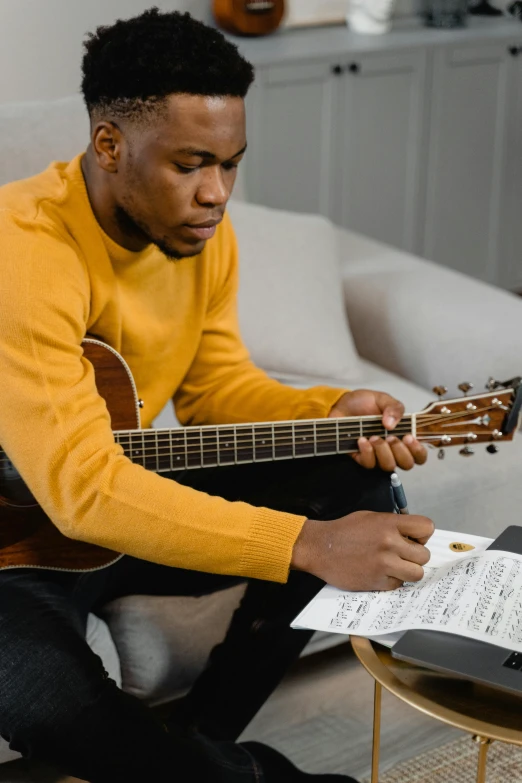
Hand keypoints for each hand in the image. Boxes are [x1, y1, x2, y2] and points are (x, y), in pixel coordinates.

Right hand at [291, 511, 433, 590]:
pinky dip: (392, 581)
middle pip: (424, 555)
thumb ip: (393, 524)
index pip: (427, 527)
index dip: (422, 535)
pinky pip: (399, 585)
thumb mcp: (370, 517)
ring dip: (408, 571)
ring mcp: (384, 564)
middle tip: (402, 555)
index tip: (414, 539)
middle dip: (415, 556)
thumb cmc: (343, 531)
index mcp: (389, 523)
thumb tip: (412, 535)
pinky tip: (380, 573)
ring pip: (417, 573)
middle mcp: (389, 543)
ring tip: (395, 566)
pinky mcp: (377, 581)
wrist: (320, 547)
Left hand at [328, 389, 426, 470]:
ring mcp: (377, 455)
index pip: (419, 455)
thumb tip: (392, 424)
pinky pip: (369, 464)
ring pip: (388, 466)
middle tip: (390, 437)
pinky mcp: (361, 457)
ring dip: (382, 451)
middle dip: (400, 451)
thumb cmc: (364, 403)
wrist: (341, 404)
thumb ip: (394, 408)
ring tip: (374, 437)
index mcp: (403, 436)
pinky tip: (362, 440)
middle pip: (406, 464)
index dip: (418, 451)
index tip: (409, 437)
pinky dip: (367, 452)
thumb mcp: (383, 399)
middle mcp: (392, 449)